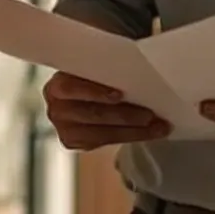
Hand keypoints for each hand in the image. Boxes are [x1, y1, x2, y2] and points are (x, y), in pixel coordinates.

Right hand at [42, 72, 170, 150]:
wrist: (82, 92)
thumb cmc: (91, 77)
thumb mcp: (93, 69)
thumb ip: (105, 72)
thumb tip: (138, 73)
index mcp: (57, 86)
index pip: (71, 88)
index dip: (95, 92)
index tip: (120, 94)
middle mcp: (57, 109)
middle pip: (93, 114)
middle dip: (124, 115)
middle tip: (150, 114)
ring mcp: (66, 130)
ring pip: (103, 133)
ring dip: (134, 130)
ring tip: (157, 127)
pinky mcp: (78, 144)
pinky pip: (107, 142)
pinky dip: (131, 136)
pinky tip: (149, 132)